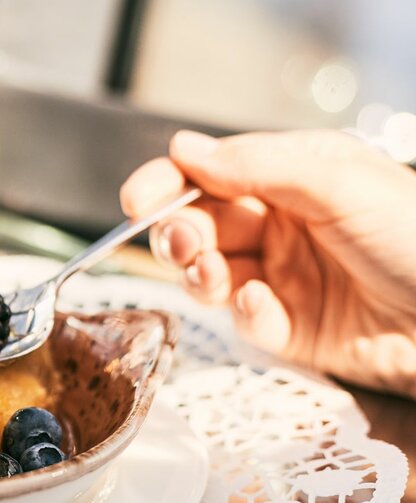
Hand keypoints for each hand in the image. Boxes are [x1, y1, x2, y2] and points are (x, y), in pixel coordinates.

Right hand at [121, 130, 415, 397]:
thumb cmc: (414, 238)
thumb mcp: (337, 183)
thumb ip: (256, 166)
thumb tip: (185, 150)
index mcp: (294, 178)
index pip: (213, 174)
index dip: (169, 184)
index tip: (137, 200)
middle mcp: (283, 225)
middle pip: (202, 225)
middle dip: (180, 234)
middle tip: (183, 244)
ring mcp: (284, 277)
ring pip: (212, 275)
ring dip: (201, 274)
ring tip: (213, 275)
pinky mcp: (291, 328)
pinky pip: (245, 322)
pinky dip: (245, 315)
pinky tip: (263, 306)